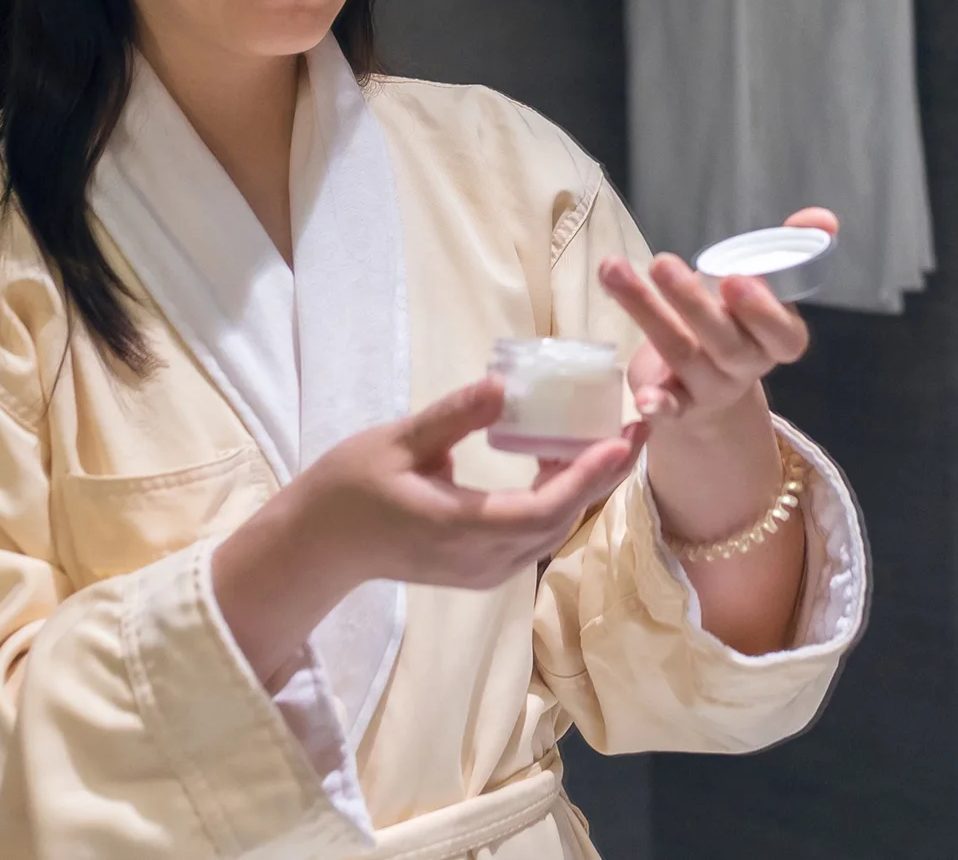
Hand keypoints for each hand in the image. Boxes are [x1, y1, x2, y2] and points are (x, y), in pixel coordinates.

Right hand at [296, 378, 642, 588]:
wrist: (319, 546)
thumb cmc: (349, 486)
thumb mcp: (397, 441)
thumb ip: (453, 417)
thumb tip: (503, 384)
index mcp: (459, 527)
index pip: (542, 508)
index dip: (587, 476)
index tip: (622, 439)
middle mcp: (482, 559)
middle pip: (561, 521)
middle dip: (605, 476)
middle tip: (638, 428)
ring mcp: (485, 571)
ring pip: (554, 531)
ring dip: (586, 488)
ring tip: (613, 439)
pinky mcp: (483, 570)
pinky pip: (537, 536)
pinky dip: (561, 501)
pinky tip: (567, 462)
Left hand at [596, 207, 837, 436]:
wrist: (711, 385)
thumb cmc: (738, 318)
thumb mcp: (763, 282)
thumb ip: (791, 247)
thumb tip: (822, 218)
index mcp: (778, 338)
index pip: (782, 334)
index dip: (762, 311)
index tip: (735, 279)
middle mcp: (747, 366)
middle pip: (724, 341)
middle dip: (692, 302)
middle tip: (663, 263)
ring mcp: (712, 388)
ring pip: (683, 353)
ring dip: (648, 313)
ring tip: (615, 271)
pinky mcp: (679, 405)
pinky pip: (670, 409)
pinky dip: (658, 405)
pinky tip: (641, 397)